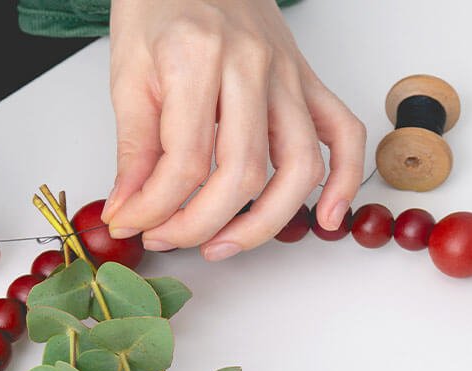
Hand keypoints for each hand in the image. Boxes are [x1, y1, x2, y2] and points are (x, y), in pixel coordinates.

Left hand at [102, 0, 365, 261]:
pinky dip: (343, 180)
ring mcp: (288, 75)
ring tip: (223, 246)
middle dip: (199, 224)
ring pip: (297, 167)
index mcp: (198, 58)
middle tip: (165, 238)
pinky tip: (325, 218)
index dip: (155, 208)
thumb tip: (129, 211)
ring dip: (263, 223)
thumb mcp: (128, 73)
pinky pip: (343, 134)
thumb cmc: (159, 6)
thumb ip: (134, 148)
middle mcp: (251, 66)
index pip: (185, 162)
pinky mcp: (309, 81)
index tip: (132, 225)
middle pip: (242, 173)